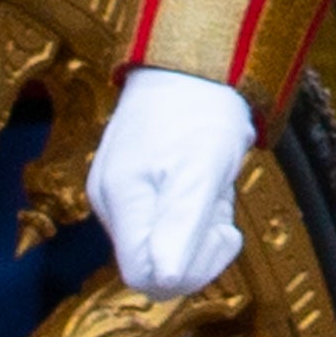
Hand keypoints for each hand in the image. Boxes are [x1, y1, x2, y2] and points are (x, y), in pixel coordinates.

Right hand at [85, 65, 255, 300]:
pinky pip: (167, 217)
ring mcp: (121, 193)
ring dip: (200, 221)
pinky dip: (194, 206)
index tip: (223, 234)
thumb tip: (166, 278)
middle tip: (219, 197)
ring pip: (166, 240)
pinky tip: (204, 176)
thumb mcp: (203, 168)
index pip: (144, 277)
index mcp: (122, 201)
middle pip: (157, 262)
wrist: (194, 59)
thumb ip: (181, 225)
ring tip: (213, 180)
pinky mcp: (135, 183)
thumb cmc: (200, 107)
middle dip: (199, 240)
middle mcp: (112, 204)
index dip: (188, 271)